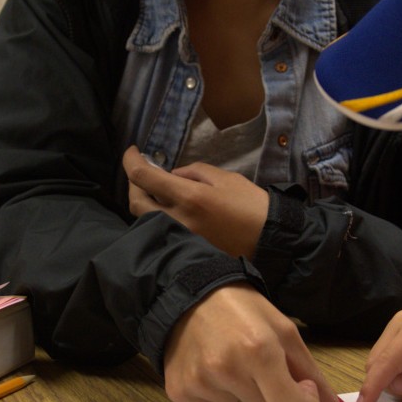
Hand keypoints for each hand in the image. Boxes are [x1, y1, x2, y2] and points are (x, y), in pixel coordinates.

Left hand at [124, 146, 269, 257]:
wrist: (270, 240)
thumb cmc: (251, 205)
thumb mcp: (225, 178)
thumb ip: (194, 172)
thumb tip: (172, 174)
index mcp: (189, 198)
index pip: (144, 177)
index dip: (131, 161)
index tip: (132, 151)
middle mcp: (178, 221)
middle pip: (136, 201)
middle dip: (133, 182)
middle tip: (142, 170)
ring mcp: (179, 239)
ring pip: (144, 219)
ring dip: (143, 200)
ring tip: (153, 187)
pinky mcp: (185, 249)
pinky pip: (158, 231)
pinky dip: (154, 216)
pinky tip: (166, 206)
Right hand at [162, 285, 349, 401]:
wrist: (190, 294)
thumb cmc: (243, 310)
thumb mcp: (286, 332)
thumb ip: (314, 376)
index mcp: (259, 351)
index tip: (301, 388)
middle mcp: (226, 370)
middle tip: (268, 376)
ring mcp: (200, 383)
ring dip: (249, 401)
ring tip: (236, 366)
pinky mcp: (180, 391)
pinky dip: (223, 399)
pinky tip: (216, 371)